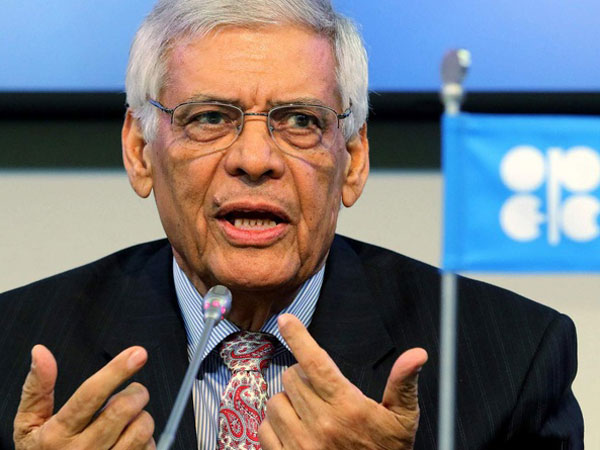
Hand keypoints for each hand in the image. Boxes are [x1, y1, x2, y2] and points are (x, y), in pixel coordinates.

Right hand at [14, 344, 155, 449]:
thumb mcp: (29, 425)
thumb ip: (37, 389)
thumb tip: (40, 353)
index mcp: (57, 435)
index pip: (91, 395)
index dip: (117, 371)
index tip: (137, 354)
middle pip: (123, 409)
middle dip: (136, 392)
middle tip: (132, 392)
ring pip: (142, 428)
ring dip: (142, 416)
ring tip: (128, 419)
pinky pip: (149, 447)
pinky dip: (146, 438)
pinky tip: (129, 440)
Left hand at [259, 314, 426, 449]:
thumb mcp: (401, 420)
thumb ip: (404, 384)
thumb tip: (417, 354)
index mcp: (347, 407)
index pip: (316, 362)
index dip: (298, 336)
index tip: (286, 319)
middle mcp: (321, 424)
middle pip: (291, 378)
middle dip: (302, 378)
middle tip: (318, 391)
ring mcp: (300, 444)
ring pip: (275, 401)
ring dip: (287, 401)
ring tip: (307, 412)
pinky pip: (264, 429)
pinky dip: (274, 426)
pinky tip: (294, 431)